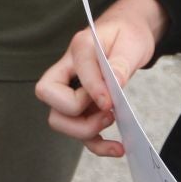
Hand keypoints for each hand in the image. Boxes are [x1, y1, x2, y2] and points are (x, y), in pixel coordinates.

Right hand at [34, 0, 165, 156]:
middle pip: (48, 95)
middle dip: (77, 111)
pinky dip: (95, 144)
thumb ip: (121, 64)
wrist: (129, 34)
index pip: (77, 70)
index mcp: (80, 46)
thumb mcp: (132, 43)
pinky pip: (78, 131)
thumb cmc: (128, 35)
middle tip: (108, 109)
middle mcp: (68, 68)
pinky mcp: (80, 106)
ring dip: (84, 130)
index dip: (93, 90)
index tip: (112, 103)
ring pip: (57, 118)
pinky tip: (117, 147)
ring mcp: (70, 89)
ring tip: (112, 121)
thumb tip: (114, 86)